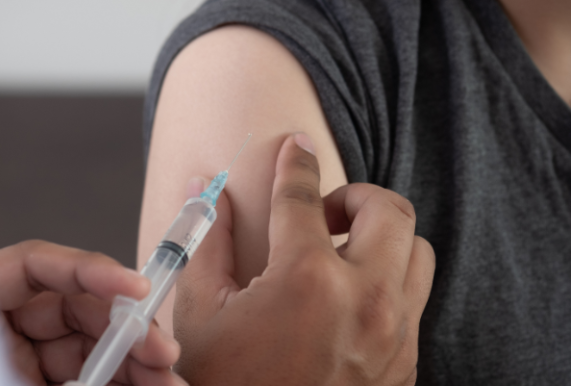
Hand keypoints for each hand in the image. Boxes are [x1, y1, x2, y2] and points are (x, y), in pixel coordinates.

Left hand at [0, 240, 185, 385]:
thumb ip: (32, 374)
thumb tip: (105, 376)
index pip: (34, 266)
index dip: (90, 270)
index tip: (135, 286)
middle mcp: (0, 325)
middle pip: (76, 308)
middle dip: (125, 328)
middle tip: (163, 354)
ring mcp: (21, 358)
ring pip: (90, 347)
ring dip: (133, 363)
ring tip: (168, 382)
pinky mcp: (38, 382)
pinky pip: (86, 378)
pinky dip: (118, 384)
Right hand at [174, 133, 434, 384]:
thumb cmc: (225, 385)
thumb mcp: (202, 312)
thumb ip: (209, 243)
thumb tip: (214, 192)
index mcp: (305, 282)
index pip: (302, 196)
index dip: (295, 163)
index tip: (295, 148)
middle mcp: (364, 300)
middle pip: (389, 210)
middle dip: (354, 195)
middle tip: (322, 213)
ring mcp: (393, 334)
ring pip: (416, 252)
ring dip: (381, 238)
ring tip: (340, 254)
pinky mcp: (405, 362)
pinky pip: (414, 299)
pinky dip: (388, 281)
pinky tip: (348, 297)